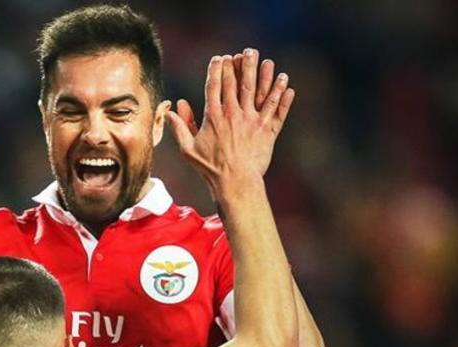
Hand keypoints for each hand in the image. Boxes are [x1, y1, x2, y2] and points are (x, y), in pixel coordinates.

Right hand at [168, 48, 294, 187]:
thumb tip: (171, 110)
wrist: (235, 182)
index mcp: (214, 117)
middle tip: (244, 52)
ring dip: (264, 75)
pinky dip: (282, 96)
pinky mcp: (267, 130)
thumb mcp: (188, 149)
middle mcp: (234, 114)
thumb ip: (180, 127)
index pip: (214, 87)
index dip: (217, 70)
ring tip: (267, 61)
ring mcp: (252, 121)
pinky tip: (286, 83)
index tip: (219, 58)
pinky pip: (277, 110)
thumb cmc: (210, 168)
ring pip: (259, 92)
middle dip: (240, 65)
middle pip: (237, 83)